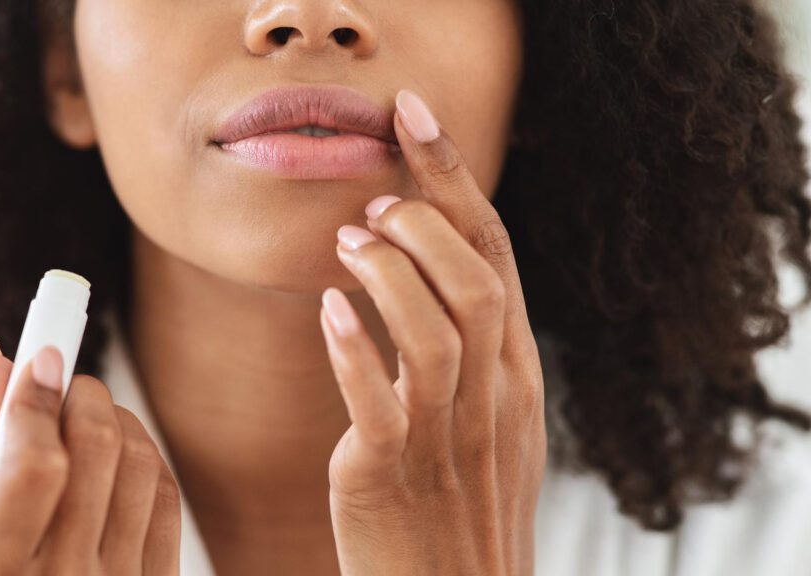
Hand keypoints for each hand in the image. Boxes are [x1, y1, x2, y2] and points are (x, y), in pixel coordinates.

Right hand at [0, 341, 180, 574]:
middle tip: (60, 382)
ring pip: (141, 463)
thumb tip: (1, 363)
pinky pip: (168, 497)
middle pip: (97, 449)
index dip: (37, 399)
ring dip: (116, 418)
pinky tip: (117, 455)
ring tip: (85, 418)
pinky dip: (146, 457)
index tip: (39, 355)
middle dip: (80, 393)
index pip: (33, 467)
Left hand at [320, 89, 545, 574]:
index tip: (417, 119)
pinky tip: (328, 309)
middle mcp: (494, 399)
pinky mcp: (392, 476)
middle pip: (477, 280)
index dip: (457, 181)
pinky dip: (353, 350)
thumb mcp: (487, 421)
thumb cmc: (463, 507)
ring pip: (438, 331)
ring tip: (349, 241)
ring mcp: (448, 438)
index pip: (497, 258)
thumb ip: (470, 352)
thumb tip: (428, 279)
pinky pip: (381, 403)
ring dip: (391, 274)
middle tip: (378, 199)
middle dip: (427, 219)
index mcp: (516, 375)